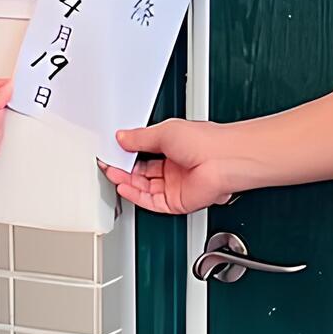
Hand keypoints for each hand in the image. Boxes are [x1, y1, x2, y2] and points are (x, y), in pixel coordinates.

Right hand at [101, 120, 238, 214]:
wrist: (223, 160)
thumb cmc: (206, 141)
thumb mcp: (165, 131)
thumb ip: (140, 137)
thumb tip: (122, 137)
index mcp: (174, 147)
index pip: (144, 152)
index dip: (128, 152)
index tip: (113, 150)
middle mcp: (174, 167)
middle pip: (142, 172)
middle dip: (124, 168)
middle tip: (108, 163)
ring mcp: (175, 185)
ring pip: (144, 187)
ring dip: (127, 181)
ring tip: (112, 173)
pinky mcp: (176, 202)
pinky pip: (151, 202)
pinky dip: (135, 196)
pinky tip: (124, 187)